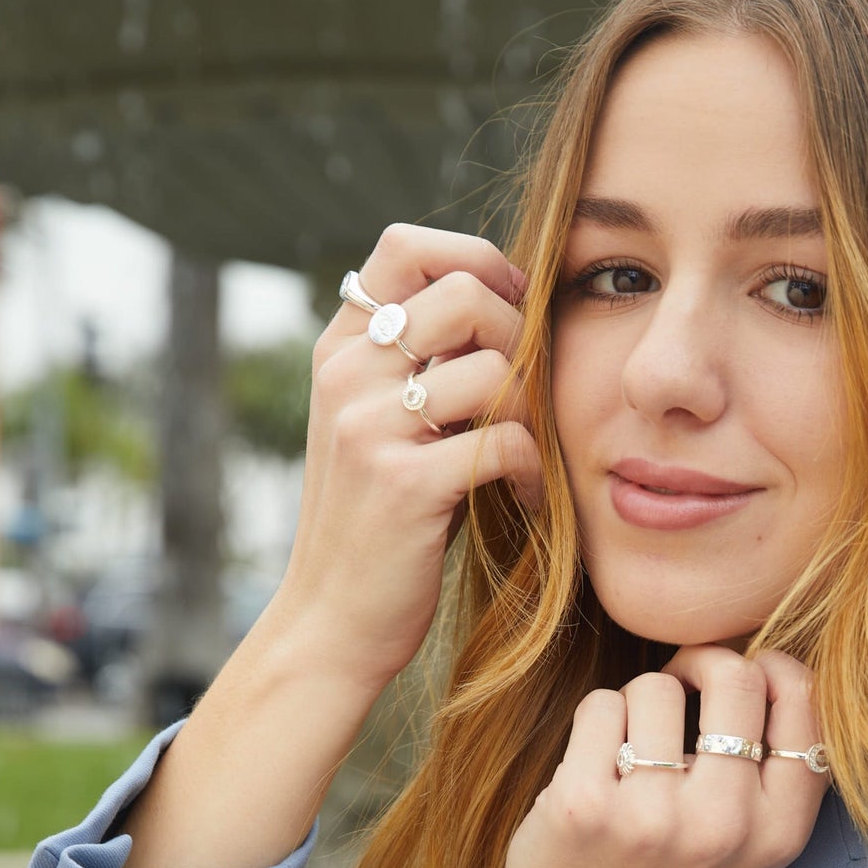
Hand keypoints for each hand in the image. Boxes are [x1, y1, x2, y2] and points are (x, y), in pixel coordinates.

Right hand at [267, 224, 541, 692]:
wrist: (332, 621)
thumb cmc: (384, 519)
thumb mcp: (384, 422)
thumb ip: (424, 360)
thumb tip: (513, 296)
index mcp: (340, 349)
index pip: (405, 246)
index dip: (477, 260)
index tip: (513, 308)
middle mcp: (345, 376)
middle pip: (467, 294)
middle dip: (521, 340)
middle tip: (527, 397)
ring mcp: (367, 429)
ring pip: (494, 369)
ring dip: (532, 414)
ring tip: (527, 454)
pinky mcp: (403, 485)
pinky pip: (505, 443)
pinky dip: (534, 474)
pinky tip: (527, 499)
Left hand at [499, 647, 830, 867]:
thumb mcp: (754, 844)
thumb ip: (776, 768)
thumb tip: (767, 660)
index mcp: (779, 831)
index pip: (803, 700)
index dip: (770, 667)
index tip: (735, 683)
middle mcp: (724, 825)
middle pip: (735, 677)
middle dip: (702, 663)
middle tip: (681, 682)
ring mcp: (651, 816)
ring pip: (655, 686)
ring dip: (637, 702)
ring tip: (631, 748)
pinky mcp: (583, 805)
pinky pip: (599, 705)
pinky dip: (595, 722)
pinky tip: (593, 765)